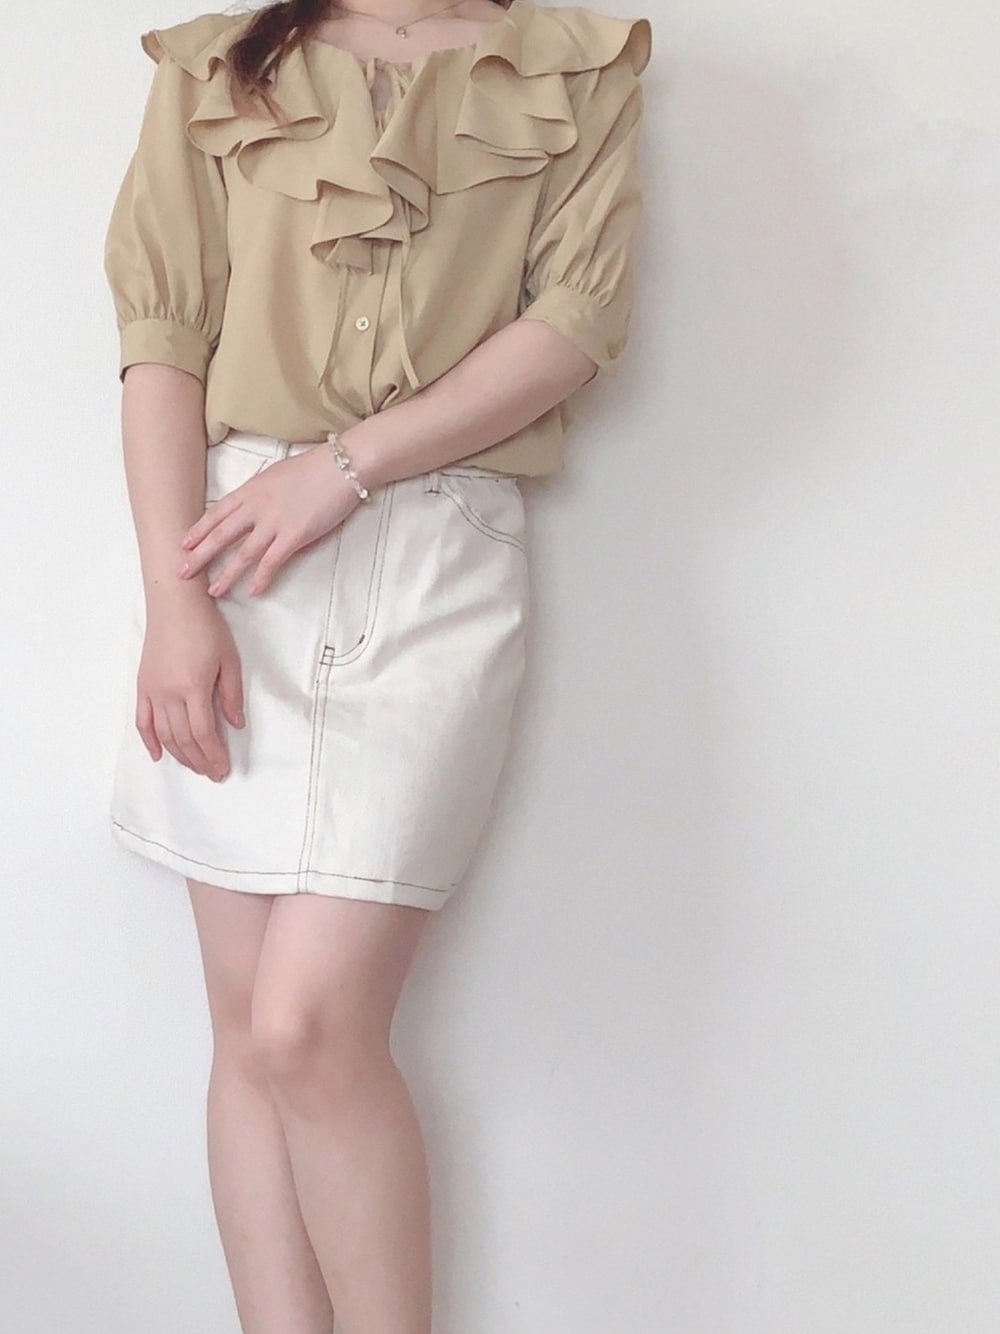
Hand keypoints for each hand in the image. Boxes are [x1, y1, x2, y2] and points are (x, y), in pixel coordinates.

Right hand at [136, 598, 244, 779]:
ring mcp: (152, 691)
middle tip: (212, 773)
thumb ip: (231, 695)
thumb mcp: (228, 660)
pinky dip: (149, 740)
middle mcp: (168, 693)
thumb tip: (235, 724)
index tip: (223, 768)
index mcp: (193, 687)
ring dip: (179, 755)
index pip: (203, 733)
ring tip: (195, 767)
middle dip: (199, 760)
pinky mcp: (142, 685)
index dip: (213, 754)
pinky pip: (142, 720)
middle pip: (183, 738)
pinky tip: (158, 755)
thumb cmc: (205, 627)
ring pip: (164, 734)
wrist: (174, 604)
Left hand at [177, 445, 361, 597]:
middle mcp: (257, 507)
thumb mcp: (277, 474)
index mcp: (251, 490)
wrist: (340, 467)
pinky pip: (272, 561)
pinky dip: (261, 578)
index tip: (184, 544)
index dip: (199, 530)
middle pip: (222, 535)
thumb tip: (254, 507)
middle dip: (200, 556)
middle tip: (182, 572)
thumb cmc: (314, 468)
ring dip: (226, 575)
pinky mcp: (294, 536)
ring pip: (243, 553)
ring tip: (213, 592)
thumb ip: (262, 492)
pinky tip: (252, 591)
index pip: (217, 513)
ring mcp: (274, 522)